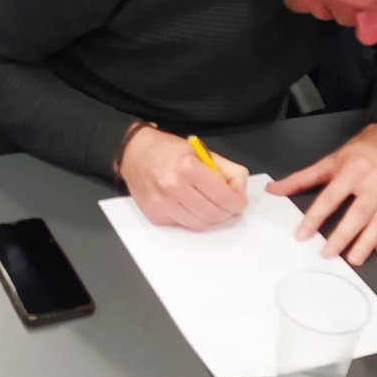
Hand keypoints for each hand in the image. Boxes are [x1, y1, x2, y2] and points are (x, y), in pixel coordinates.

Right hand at [119, 127, 248, 229]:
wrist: (135, 154)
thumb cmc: (172, 151)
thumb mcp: (204, 152)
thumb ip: (229, 171)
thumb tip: (240, 193)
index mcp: (189, 168)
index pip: (224, 198)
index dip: (238, 203)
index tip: (240, 202)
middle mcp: (173, 187)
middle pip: (213, 215)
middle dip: (226, 213)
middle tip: (228, 207)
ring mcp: (162, 204)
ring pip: (199, 225)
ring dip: (210, 218)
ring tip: (210, 206)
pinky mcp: (155, 215)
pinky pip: (183, 225)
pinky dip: (192, 218)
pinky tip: (189, 205)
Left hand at [266, 123, 376, 265]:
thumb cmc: (360, 151)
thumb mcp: (330, 160)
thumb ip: (302, 178)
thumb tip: (273, 189)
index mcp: (353, 170)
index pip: (331, 197)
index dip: (315, 217)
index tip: (302, 235)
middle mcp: (374, 183)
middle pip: (359, 214)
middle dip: (343, 236)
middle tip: (327, 254)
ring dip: (367, 243)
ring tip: (353, 259)